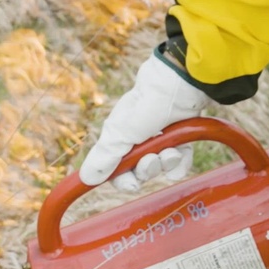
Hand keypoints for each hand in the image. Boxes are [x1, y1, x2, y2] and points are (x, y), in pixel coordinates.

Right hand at [79, 56, 210, 190]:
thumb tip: (86, 178)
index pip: (116, 169)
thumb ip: (105, 156)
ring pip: (161, 167)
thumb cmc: (148, 103)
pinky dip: (181, 162)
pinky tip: (181, 153)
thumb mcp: (122, 132)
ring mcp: (160, 138)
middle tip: (153, 158)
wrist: (182, 83)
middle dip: (147, 169)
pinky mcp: (181, 137)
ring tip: (171, 150)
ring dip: (166, 163)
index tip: (132, 184)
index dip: (123, 180)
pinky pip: (180, 163)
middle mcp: (139, 138)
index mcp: (120, 136)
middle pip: (140, 171)